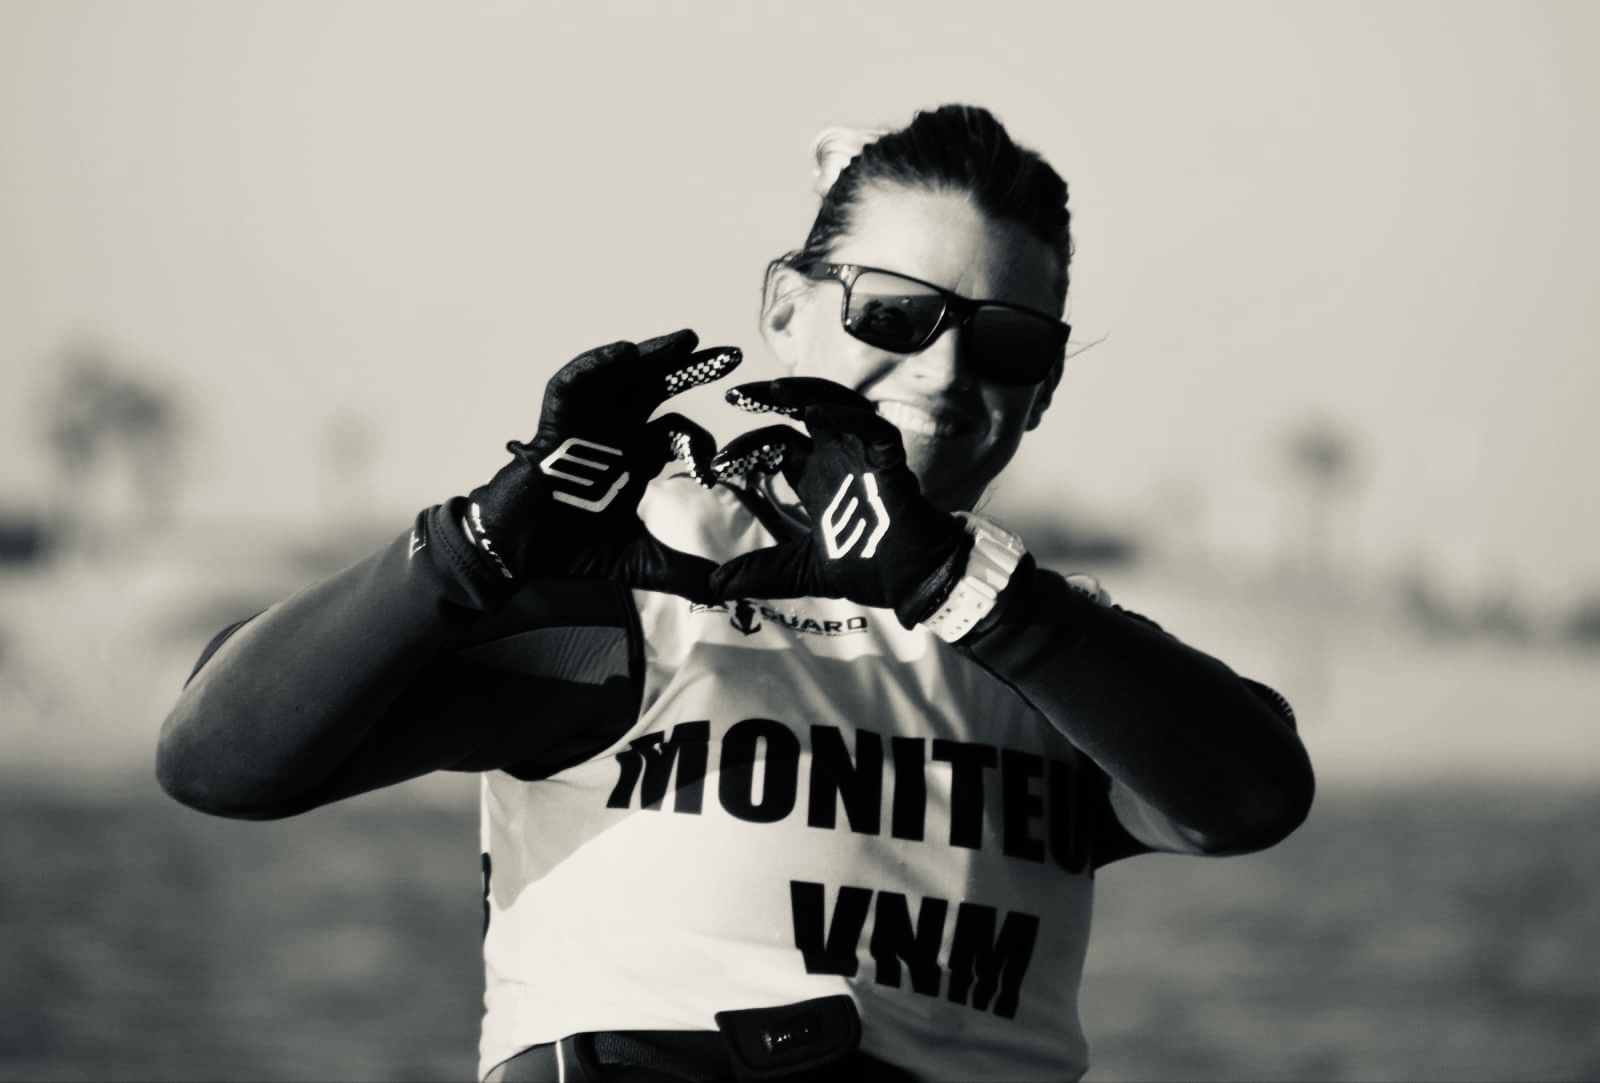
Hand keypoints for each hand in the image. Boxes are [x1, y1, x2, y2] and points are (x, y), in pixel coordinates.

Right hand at [463, 330, 739, 602]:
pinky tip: (624, 355)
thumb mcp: (637, 561)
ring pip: (619, 377)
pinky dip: (594, 366)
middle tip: (728, 355)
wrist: (518, 552)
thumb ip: (680, 571)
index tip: (718, 455)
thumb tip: (725, 590)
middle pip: (655, 391)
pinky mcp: (555, 424)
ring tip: (686, 340)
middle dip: (688, 371)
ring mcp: (584, 425)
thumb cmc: (568, 547)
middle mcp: (613, 435)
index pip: (674, 433)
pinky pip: (572, 384)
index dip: (699, 438)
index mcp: (632, 459)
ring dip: (651, 356)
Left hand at [708, 377, 970, 626]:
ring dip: (805, 394)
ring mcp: (864, 455)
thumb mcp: (800, 570)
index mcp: (816, 475)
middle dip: (769, 397)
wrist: (911, 582)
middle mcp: (837, 457)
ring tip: (773, 390)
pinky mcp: (890, 459)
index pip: (776, 442)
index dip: (747, 447)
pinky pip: (871, 426)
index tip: (715, 465)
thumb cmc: (867, 567)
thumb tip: (715, 587)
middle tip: (736, 395)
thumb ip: (761, 571)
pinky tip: (816, 414)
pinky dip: (846, 417)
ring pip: (836, 404)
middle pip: (803, 408)